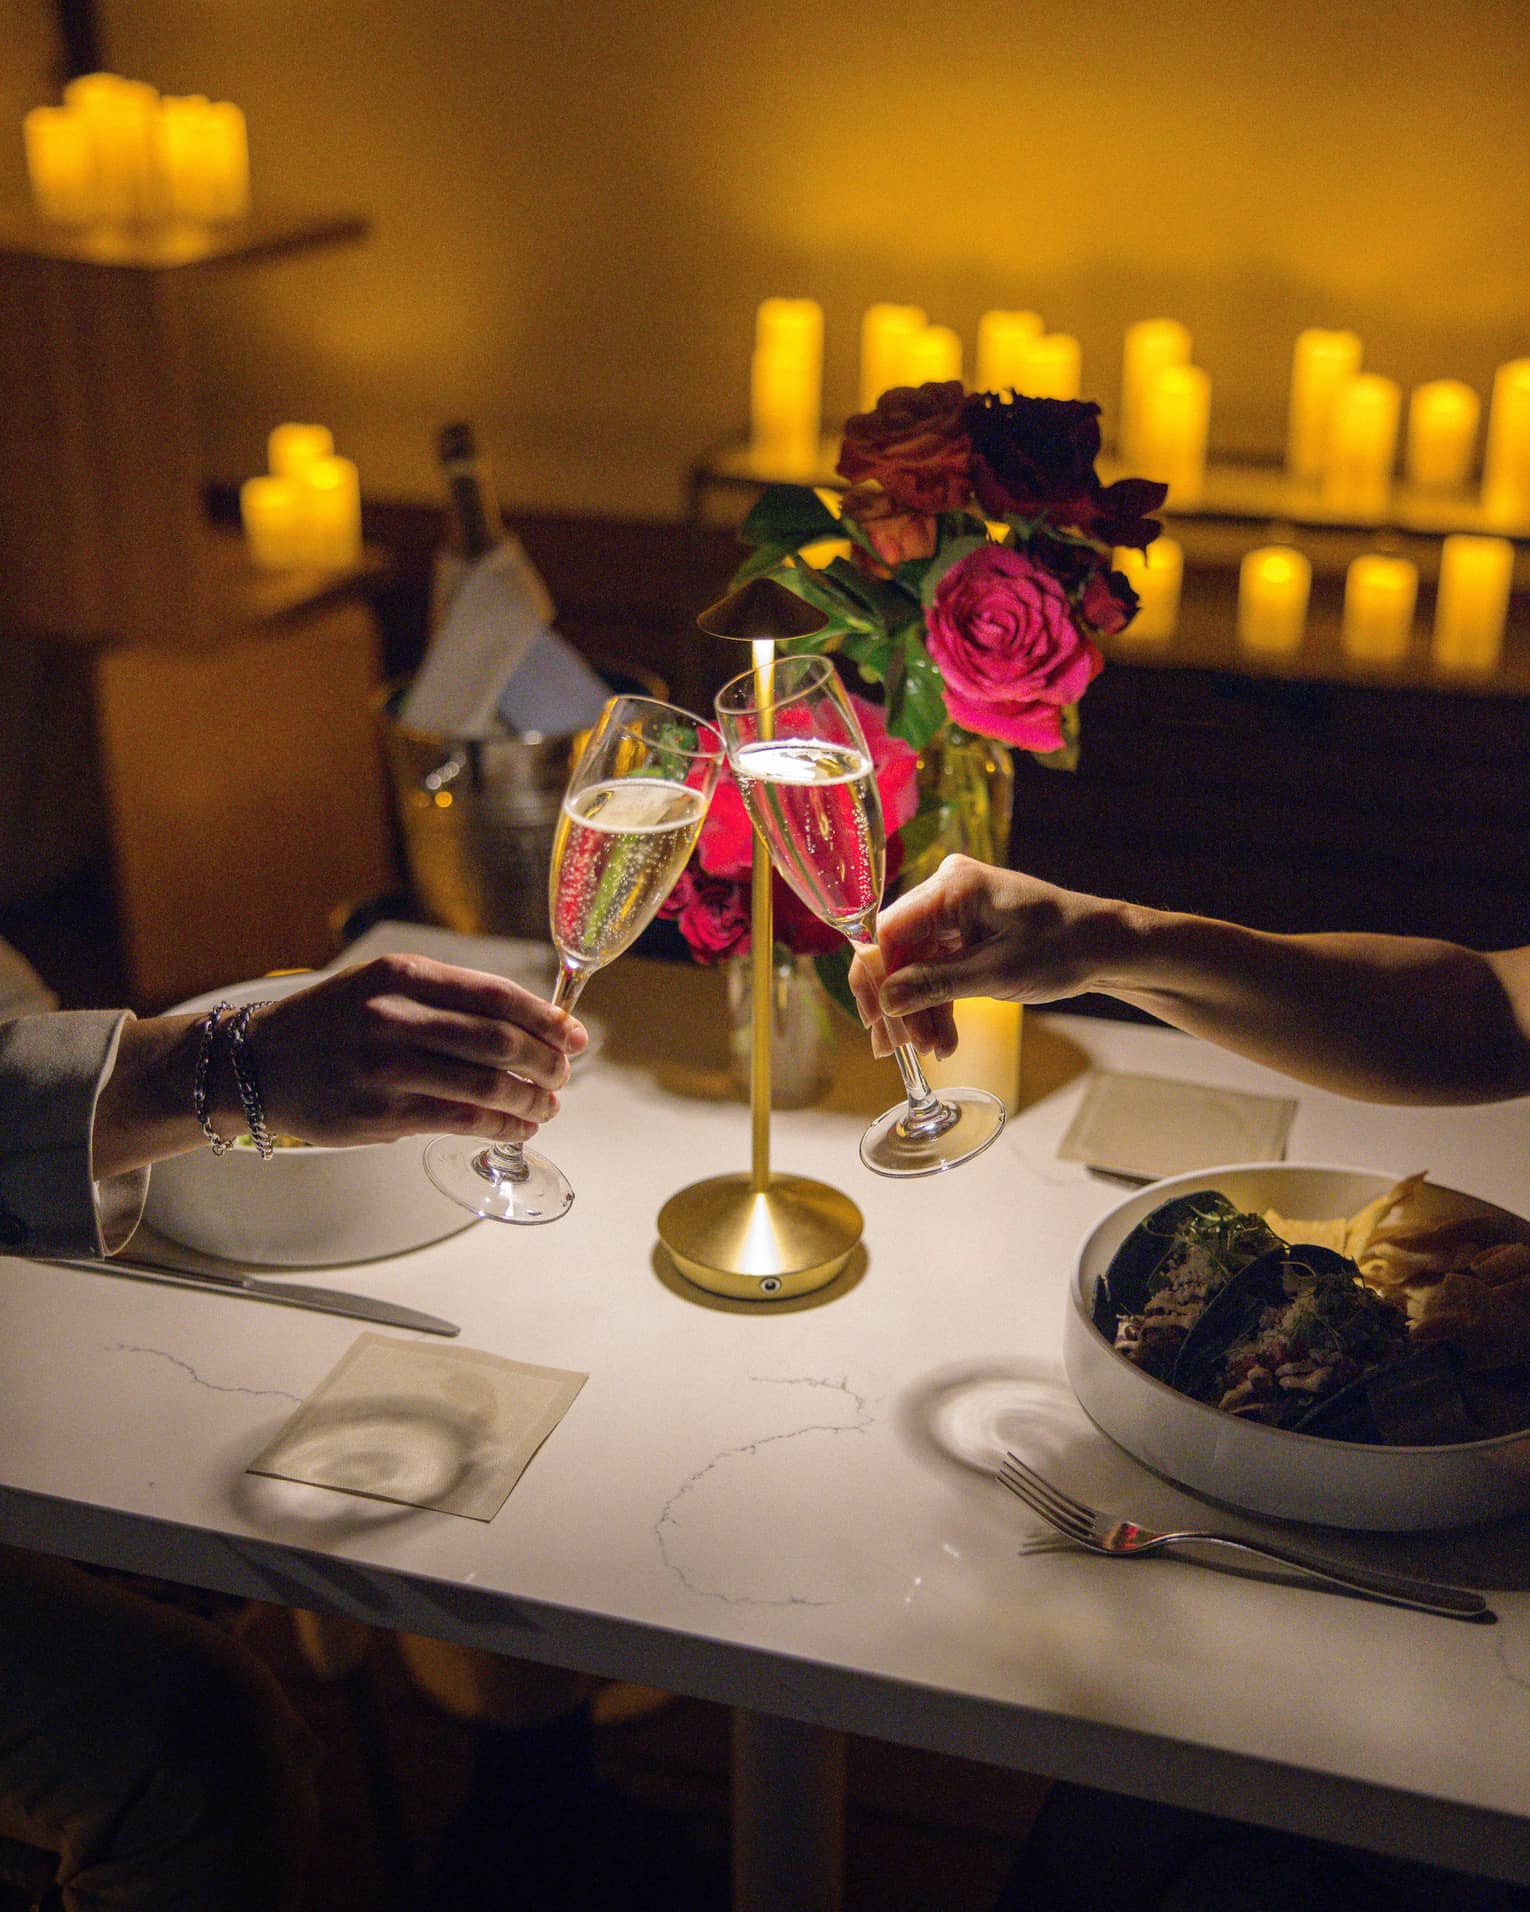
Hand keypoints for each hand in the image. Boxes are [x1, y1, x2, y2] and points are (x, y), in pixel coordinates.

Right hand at [247, 954, 586, 1147]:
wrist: (256, 1063)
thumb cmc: (330, 1024)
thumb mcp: (380, 986)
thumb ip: (446, 999)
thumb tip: (528, 1025)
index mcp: (400, 974)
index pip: (494, 994)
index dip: (544, 1017)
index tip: (572, 1033)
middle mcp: (392, 1016)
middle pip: (498, 1040)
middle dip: (545, 1060)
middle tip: (563, 1073)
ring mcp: (384, 1068)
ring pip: (486, 1085)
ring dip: (530, 1099)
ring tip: (546, 1105)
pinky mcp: (380, 1115)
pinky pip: (460, 1121)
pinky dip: (500, 1126)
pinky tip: (516, 1127)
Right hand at [848, 856, 1110, 1055]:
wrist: (1103, 947)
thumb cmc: (1061, 949)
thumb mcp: (995, 974)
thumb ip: (935, 985)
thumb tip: (886, 1001)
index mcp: (952, 888)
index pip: (888, 932)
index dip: (876, 980)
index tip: (878, 1023)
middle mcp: (947, 891)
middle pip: (898, 951)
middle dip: (899, 1003)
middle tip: (895, 1048)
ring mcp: (955, 909)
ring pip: (915, 964)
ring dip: (920, 1009)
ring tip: (932, 1050)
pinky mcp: (965, 928)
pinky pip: (936, 966)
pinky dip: (939, 1001)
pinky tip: (944, 1039)